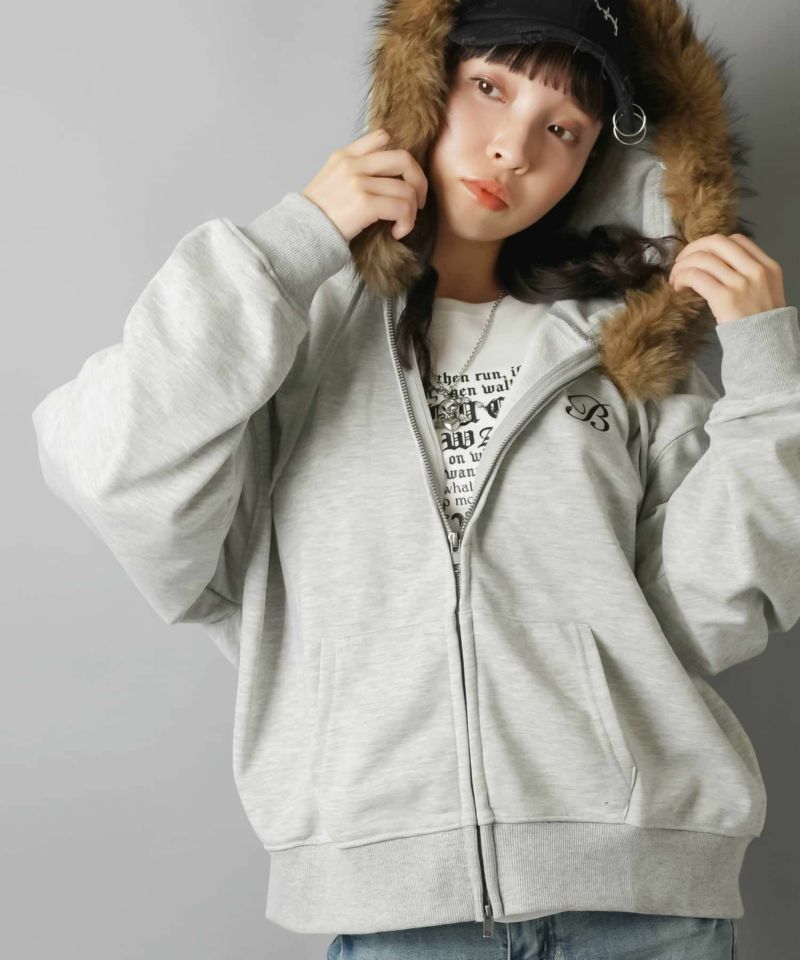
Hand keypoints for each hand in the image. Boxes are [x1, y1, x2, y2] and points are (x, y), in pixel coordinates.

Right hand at [302, 128, 428, 243]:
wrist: (300, 233)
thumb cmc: (317, 216)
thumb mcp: (329, 181)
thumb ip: (352, 172)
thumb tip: (383, 177)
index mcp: (344, 156)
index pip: (382, 137)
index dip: (401, 159)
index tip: (403, 180)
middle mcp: (353, 164)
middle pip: (404, 160)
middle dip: (419, 182)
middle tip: (418, 202)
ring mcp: (358, 182)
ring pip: (406, 189)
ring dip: (411, 211)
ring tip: (401, 225)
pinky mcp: (364, 203)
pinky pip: (401, 208)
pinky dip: (406, 223)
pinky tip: (396, 232)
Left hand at [667, 233, 785, 324]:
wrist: (765, 348)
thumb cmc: (761, 325)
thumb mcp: (765, 291)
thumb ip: (747, 275)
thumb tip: (713, 264)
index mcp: (768, 266)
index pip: (736, 240)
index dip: (711, 245)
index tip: (699, 256)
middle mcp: (756, 270)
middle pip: (717, 242)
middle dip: (692, 249)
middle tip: (680, 263)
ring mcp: (741, 283)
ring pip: (702, 258)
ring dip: (682, 266)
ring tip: (675, 279)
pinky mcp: (725, 298)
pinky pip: (696, 276)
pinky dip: (681, 278)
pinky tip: (677, 288)